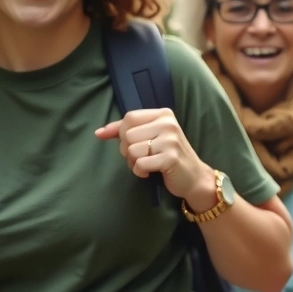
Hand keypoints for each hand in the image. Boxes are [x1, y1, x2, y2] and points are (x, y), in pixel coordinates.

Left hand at [95, 109, 215, 207]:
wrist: (194, 176)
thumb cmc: (168, 155)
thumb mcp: (151, 137)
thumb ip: (125, 131)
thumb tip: (98, 132)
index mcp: (163, 114)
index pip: (129, 117)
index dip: (120, 132)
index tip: (126, 144)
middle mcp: (168, 124)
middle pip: (127, 135)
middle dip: (127, 150)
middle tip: (142, 157)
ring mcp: (171, 140)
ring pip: (132, 150)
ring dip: (133, 163)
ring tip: (146, 164)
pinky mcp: (170, 157)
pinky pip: (140, 164)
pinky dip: (140, 172)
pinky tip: (150, 172)